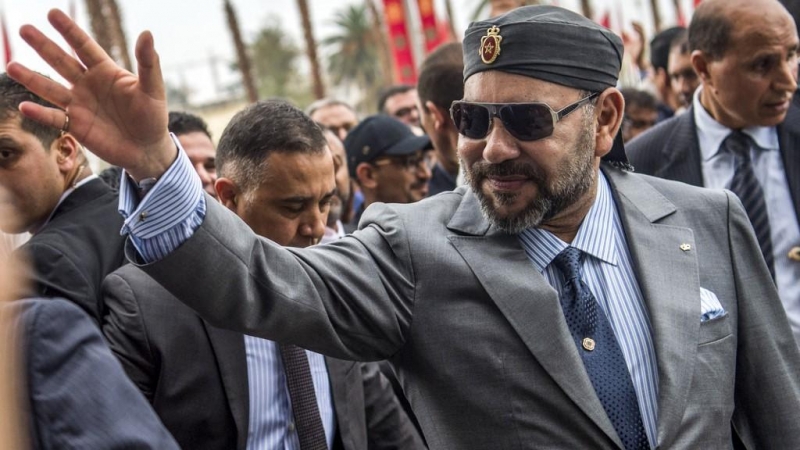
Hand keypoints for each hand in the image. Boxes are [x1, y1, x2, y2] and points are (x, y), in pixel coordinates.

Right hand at [6, 9, 174, 180]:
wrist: (147, 149)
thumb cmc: (153, 116)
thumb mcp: (153, 89)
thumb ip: (148, 62)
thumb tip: (147, 33)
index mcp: (106, 71)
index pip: (84, 46)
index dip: (69, 31)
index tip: (52, 13)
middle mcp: (88, 84)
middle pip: (62, 62)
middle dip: (43, 46)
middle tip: (24, 29)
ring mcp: (79, 105)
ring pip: (51, 88)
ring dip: (32, 78)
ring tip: (11, 66)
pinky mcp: (76, 126)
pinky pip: (54, 118)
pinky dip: (40, 113)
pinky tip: (24, 106)